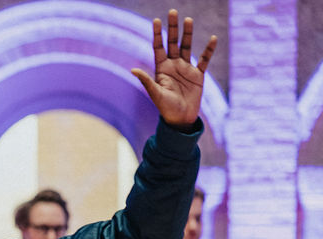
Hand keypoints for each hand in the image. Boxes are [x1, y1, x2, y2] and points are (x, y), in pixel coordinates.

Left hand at [131, 10, 216, 128]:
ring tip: (188, 20)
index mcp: (161, 68)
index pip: (159, 47)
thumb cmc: (165, 108)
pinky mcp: (198, 75)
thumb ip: (146, 80)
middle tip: (173, 12)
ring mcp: (186, 68)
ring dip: (188, 34)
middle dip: (173, 28)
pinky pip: (204, 60)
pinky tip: (213, 39)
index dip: (157, 34)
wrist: (180, 118)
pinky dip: (209, 50)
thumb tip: (133, 70)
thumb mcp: (155, 93)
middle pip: (173, 42)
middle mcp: (173, 65)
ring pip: (187, 47)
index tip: (156, 20)